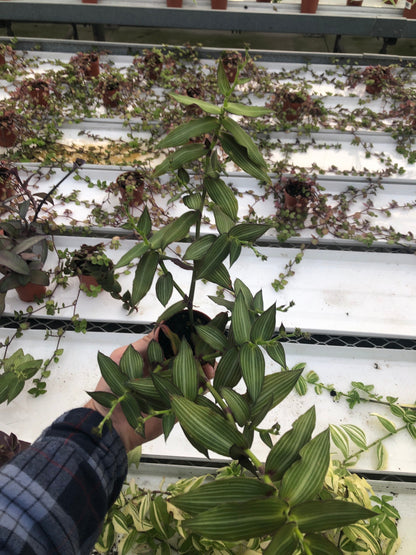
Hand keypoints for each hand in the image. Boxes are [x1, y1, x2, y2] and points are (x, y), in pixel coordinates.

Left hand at [84, 330, 215, 451]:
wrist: (109, 423)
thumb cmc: (109, 389)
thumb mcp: (121, 359)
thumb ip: (142, 345)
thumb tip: (161, 327)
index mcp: (155, 361)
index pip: (175, 348)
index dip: (187, 343)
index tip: (198, 339)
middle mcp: (166, 374)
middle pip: (189, 362)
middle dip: (201, 357)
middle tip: (207, 356)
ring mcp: (172, 390)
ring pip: (195, 378)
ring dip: (205, 372)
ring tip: (208, 369)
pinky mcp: (177, 407)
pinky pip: (194, 397)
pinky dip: (202, 390)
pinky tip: (205, 384)